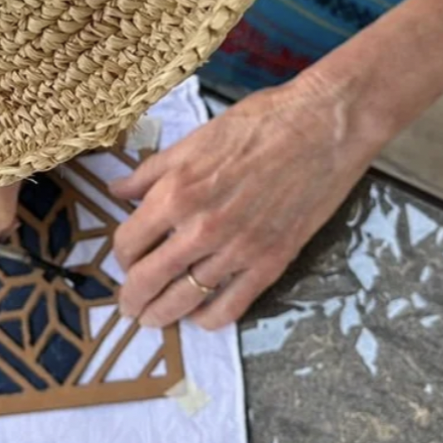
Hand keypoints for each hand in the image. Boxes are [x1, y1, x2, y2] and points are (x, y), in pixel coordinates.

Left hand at [110, 71, 396, 330]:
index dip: (121, 256)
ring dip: (163, 314)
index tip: (126, 258)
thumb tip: (118, 191)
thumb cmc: (260, 122)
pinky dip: (208, 319)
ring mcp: (237, 251)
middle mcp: (201, 229)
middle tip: (129, 305)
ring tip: (154, 319)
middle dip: (132, 298)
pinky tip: (200, 316)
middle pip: (148, 280)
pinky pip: (229, 308)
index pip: (128, 243)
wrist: (324, 127)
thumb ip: (152, 171)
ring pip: (184, 301)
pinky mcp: (270, 264)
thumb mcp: (195, 139)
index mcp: (176, 193)